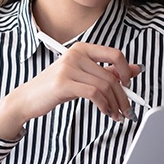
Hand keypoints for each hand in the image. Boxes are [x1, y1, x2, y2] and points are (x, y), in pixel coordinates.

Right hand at [0, 43, 140, 139]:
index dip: (126, 70)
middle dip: (123, 96)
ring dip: (115, 104)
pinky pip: (94, 94)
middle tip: (126, 110)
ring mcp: (68, 67)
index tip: (128, 85)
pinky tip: (105, 112)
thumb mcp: (83, 77)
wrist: (28, 99)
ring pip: (105, 86)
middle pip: (111, 75)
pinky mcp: (64, 83)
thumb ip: (108, 71)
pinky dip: (104, 105)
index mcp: (81, 49)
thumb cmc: (55, 88)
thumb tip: (135, 69)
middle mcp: (75, 54)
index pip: (114, 54)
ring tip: (115, 114)